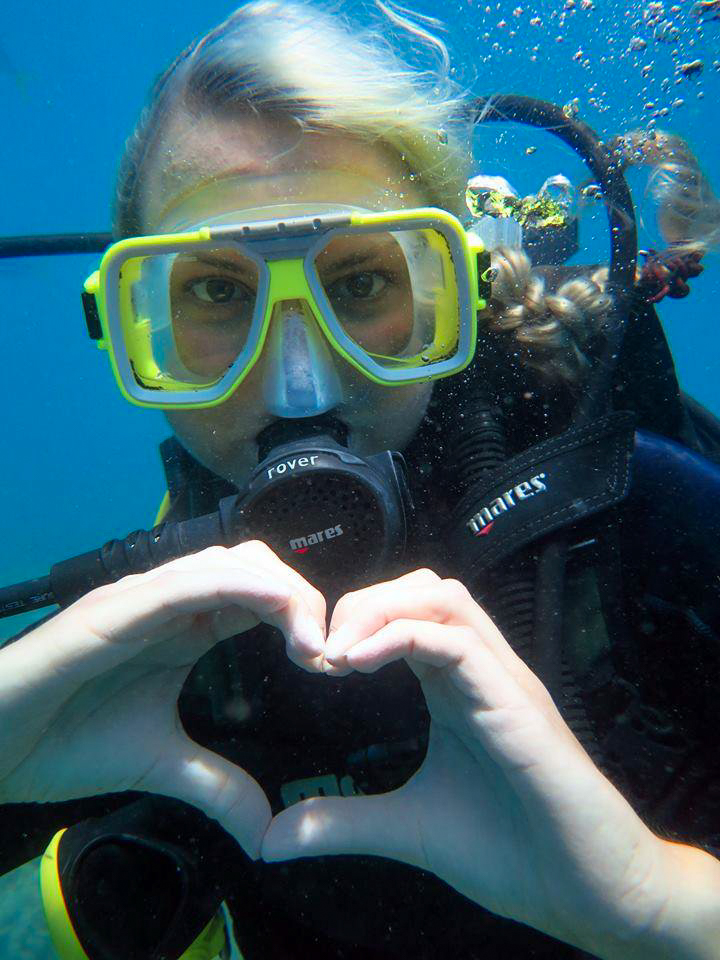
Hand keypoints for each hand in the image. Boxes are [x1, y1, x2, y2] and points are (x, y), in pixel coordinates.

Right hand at [0, 541, 324, 858]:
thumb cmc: (63, 741)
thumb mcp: (162, 764)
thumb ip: (218, 785)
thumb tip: (268, 831)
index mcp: (184, 627)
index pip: (258, 595)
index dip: (300, 615)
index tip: (326, 661)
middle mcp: (168, 603)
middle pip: (254, 566)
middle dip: (300, 597)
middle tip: (324, 650)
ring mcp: (142, 600)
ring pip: (228, 563)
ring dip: (279, 591)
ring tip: (306, 639)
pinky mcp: (115, 609)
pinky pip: (186, 581)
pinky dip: (236, 586)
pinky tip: (269, 609)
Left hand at [262, 569, 670, 955]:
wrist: (589, 891)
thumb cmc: (513, 852)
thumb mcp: (407, 828)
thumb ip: (343, 821)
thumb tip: (272, 836)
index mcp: (458, 686)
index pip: (406, 614)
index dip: (353, 622)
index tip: (311, 661)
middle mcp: (483, 670)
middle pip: (422, 588)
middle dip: (363, 602)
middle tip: (319, 648)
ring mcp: (505, 680)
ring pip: (444, 598)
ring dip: (380, 610)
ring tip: (336, 652)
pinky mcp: (519, 703)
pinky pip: (459, 642)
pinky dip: (403, 637)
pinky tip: (360, 663)